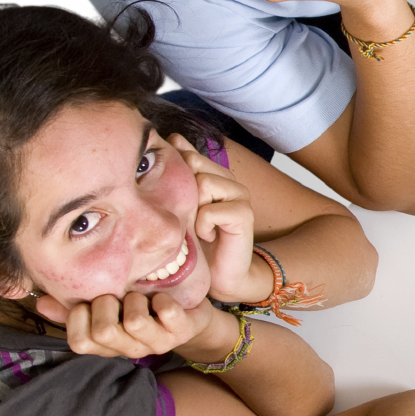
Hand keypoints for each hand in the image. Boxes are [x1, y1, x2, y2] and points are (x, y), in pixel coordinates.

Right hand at [35, 289, 215, 358]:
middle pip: (103, 331)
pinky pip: (165, 312)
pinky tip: (162, 297)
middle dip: (106, 303)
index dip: (78, 318)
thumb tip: (41, 303)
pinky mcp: (181, 331)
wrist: (191, 317)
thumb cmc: (144, 309)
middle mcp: (130, 350)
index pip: (79, 343)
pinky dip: (161, 298)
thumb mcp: (107, 308)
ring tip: (142, 297)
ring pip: (133, 322)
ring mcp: (157, 343)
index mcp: (109, 346)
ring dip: (135, 299)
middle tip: (118, 297)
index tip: (90, 304)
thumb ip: (73, 308)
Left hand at [166, 135, 264, 302]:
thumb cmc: (197, 244)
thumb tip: (172, 139)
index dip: (176, 169)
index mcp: (214, 175)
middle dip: (184, 190)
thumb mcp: (182, 209)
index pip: (190, 154)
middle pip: (195, 163)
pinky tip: (207, 236)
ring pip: (204, 183)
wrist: (220, 276)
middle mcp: (230, 180)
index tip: (170, 194)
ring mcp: (240, 195)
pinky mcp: (244, 214)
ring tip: (198, 227)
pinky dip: (203, 226)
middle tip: (188, 215)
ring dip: (194, 210)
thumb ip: (180, 178)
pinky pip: (210, 210)